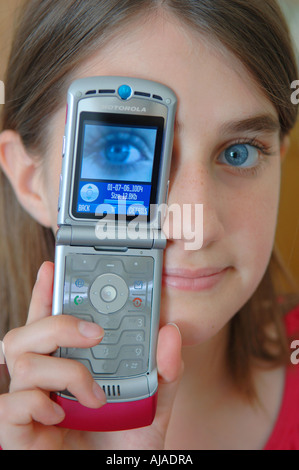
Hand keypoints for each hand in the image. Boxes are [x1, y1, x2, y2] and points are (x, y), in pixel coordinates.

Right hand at [0, 262, 181, 449]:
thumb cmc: (123, 448)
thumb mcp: (153, 405)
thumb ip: (164, 370)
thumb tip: (170, 331)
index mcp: (69, 367)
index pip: (48, 323)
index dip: (45, 294)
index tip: (52, 267)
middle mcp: (45, 382)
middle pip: (24, 334)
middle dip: (57, 321)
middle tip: (95, 332)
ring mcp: (29, 407)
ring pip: (20, 362)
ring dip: (64, 371)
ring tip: (94, 395)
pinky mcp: (17, 434)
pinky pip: (9, 405)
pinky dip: (37, 404)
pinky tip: (62, 416)